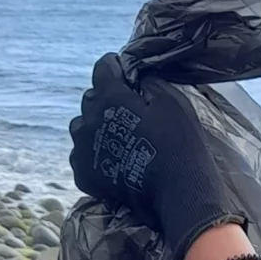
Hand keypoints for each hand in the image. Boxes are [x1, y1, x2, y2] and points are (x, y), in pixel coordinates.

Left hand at [69, 56, 251, 259]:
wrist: (177, 193)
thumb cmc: (179, 143)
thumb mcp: (173, 102)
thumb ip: (150, 83)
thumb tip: (138, 79)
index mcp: (109, 97)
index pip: (102, 67)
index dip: (115, 66)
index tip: (125, 73)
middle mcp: (88, 120)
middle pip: (90, 98)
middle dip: (106, 99)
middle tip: (127, 110)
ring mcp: (82, 149)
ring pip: (81, 127)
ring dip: (96, 127)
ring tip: (116, 138)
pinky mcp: (83, 174)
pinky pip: (82, 155)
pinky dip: (94, 154)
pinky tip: (113, 161)